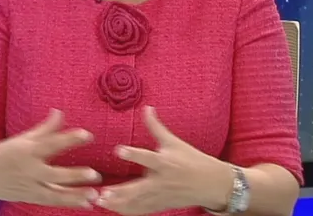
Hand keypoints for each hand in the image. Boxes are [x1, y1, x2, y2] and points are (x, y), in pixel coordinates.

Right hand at [0, 109, 100, 208]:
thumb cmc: (1, 154)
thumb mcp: (21, 139)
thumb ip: (44, 128)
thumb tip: (59, 112)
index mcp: (26, 150)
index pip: (51, 143)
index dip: (69, 139)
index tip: (87, 135)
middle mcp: (29, 170)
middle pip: (54, 174)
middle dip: (74, 176)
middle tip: (95, 174)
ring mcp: (29, 186)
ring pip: (54, 193)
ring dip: (75, 196)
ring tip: (94, 195)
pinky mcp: (31, 198)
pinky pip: (52, 201)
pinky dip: (69, 203)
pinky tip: (87, 203)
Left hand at [96, 106, 233, 215]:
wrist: (211, 184)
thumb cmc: (192, 159)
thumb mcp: (174, 142)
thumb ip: (156, 126)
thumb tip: (147, 107)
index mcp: (166, 162)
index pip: (147, 158)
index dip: (133, 154)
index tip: (118, 150)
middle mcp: (162, 181)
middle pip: (139, 188)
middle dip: (121, 192)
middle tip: (103, 192)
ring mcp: (161, 196)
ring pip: (138, 202)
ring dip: (119, 203)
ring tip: (101, 201)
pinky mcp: (161, 206)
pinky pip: (142, 211)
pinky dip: (128, 211)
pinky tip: (112, 209)